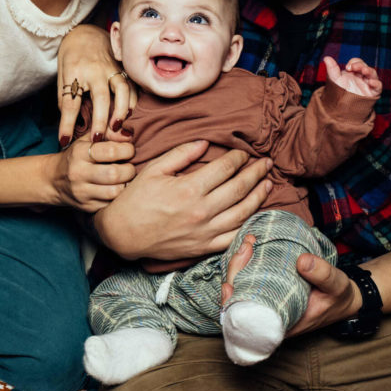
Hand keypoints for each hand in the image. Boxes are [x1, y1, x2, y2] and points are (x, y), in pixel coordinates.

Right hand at [47, 137, 135, 212]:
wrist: (53, 179)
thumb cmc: (76, 156)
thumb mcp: (87, 140)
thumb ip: (108, 133)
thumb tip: (128, 134)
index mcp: (79, 152)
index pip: (111, 151)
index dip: (127, 150)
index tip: (129, 151)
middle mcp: (78, 173)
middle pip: (115, 173)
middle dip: (129, 170)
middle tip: (130, 167)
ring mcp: (82, 192)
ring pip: (115, 192)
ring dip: (126, 185)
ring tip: (125, 179)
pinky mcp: (86, 207)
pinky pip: (111, 204)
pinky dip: (119, 197)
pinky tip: (116, 188)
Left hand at [57, 25, 136, 146]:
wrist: (85, 33)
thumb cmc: (71, 57)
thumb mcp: (61, 75)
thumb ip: (64, 98)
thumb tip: (67, 124)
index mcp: (74, 71)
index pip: (69, 101)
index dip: (66, 123)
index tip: (64, 140)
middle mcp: (95, 69)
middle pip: (100, 97)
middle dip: (100, 120)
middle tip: (97, 139)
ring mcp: (112, 67)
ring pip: (122, 89)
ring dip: (121, 110)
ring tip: (117, 128)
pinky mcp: (123, 68)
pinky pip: (132, 86)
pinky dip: (132, 101)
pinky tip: (129, 114)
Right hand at [94, 145, 272, 260]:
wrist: (123, 233)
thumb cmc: (135, 199)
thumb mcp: (154, 169)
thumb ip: (181, 154)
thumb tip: (206, 143)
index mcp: (189, 189)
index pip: (224, 169)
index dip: (238, 158)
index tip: (243, 153)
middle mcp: (201, 211)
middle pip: (239, 188)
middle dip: (255, 173)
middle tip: (265, 163)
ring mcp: (204, 231)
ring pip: (243, 213)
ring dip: (259, 197)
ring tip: (268, 184)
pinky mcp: (203, 247)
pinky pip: (233, 237)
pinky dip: (249, 226)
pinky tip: (256, 214)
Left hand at [221, 241, 362, 336]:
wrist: (342, 298)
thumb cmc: (338, 297)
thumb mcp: (337, 286)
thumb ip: (323, 275)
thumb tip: (302, 261)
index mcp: (280, 325)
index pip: (246, 320)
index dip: (231, 305)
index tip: (229, 284)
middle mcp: (268, 317)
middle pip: (237, 299)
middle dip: (236, 271)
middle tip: (248, 245)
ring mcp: (266, 303)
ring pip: (241, 287)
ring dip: (240, 263)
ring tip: (249, 242)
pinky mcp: (268, 290)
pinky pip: (249, 279)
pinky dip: (246, 263)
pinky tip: (250, 246)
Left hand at [323, 56, 381, 97]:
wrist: (341, 107)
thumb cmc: (339, 91)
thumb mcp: (334, 79)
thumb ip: (332, 69)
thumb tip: (326, 58)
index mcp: (354, 71)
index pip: (357, 62)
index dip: (354, 62)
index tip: (347, 67)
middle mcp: (362, 76)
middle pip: (365, 67)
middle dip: (360, 65)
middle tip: (353, 67)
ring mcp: (368, 84)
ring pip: (372, 74)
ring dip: (369, 71)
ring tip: (364, 70)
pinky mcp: (372, 92)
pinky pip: (378, 86)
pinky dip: (376, 83)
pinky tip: (371, 82)